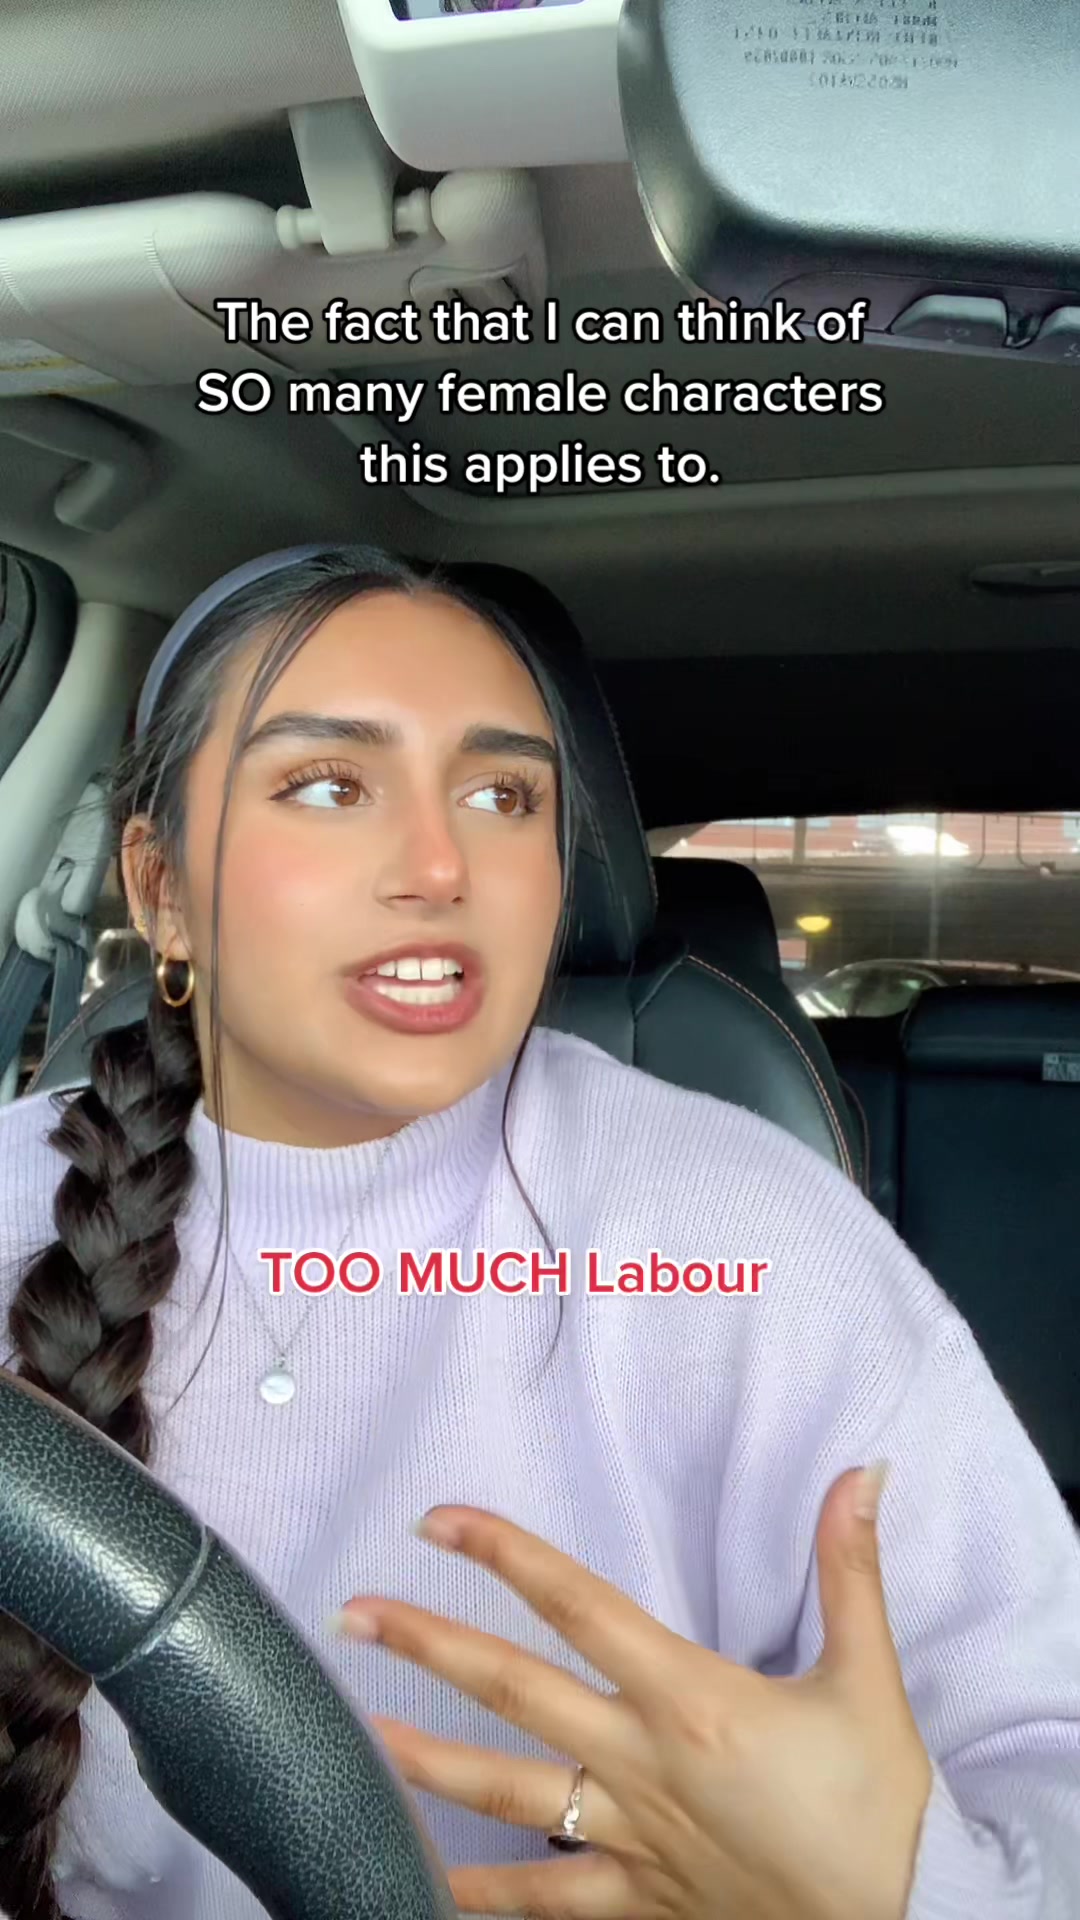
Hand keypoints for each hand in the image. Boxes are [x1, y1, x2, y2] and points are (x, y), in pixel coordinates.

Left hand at [336, 1465, 931, 1919]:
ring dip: (428, 1763)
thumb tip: (862, 1472)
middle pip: (513, 1692)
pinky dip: (481, 1895)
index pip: (576, 1606)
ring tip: (363, 1734)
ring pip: (507, 1795)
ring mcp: (629, 1838)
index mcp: (689, 1700)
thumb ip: (851, 1571)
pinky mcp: (638, 1900)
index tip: (440, 1520)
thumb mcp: (870, 1680)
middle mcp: (640, 1764)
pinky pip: (544, 1900)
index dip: (505, 1555)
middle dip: (429, 1648)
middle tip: (356, 1613)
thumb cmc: (878, 1808)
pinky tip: (422, 1884)